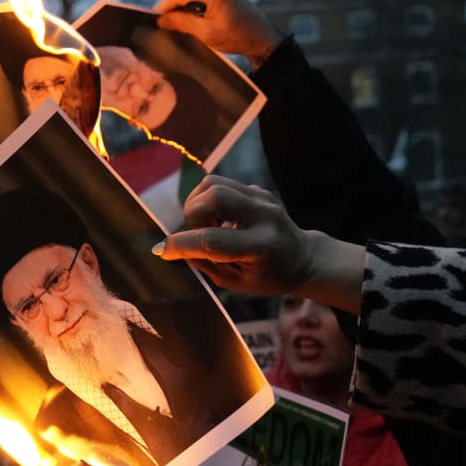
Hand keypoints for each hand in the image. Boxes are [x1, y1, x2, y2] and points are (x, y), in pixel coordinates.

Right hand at [151, 176, 365, 313]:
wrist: (303, 258)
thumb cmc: (266, 276)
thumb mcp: (235, 282)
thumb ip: (204, 263)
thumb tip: (170, 247)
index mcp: (260, 247)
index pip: (211, 240)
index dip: (180, 244)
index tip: (162, 251)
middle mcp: (264, 217)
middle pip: (214, 197)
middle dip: (192, 214)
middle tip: (196, 233)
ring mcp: (263, 198)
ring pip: (213, 183)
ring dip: (197, 203)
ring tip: (206, 224)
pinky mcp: (258, 189)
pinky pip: (221, 184)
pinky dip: (208, 199)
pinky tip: (217, 218)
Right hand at [154, 0, 282, 67]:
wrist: (263, 38)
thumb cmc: (238, 38)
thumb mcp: (207, 33)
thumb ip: (183, 23)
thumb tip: (161, 19)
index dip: (163, 6)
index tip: (154, 20)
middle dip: (171, 5)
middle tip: (164, 24)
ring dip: (180, 5)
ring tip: (177, 24)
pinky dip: (190, 4)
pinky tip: (190, 19)